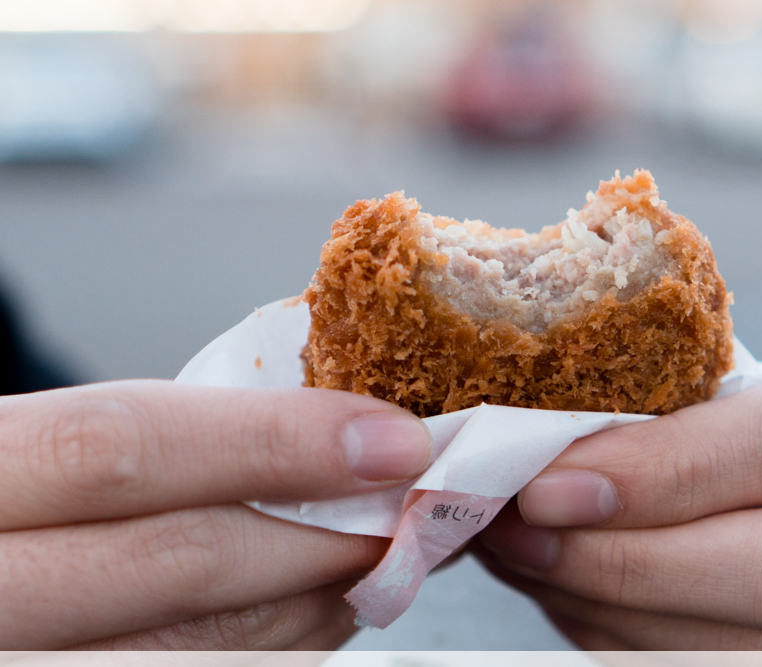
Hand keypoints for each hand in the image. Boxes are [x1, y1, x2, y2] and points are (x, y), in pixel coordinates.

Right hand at [0, 380, 431, 648]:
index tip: (390, 439)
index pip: (118, 448)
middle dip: (319, 532)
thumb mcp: (39, 450)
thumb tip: (326, 431)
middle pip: (178, 559)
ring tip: (372, 560)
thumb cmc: (14, 504)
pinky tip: (313, 617)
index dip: (274, 441)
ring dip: (312, 601)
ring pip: (197, 647)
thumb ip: (153, 443)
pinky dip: (275, 653)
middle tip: (406, 510)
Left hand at [476, 324, 761, 648]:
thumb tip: (522, 456)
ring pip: (761, 649)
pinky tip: (579, 605)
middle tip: (516, 536)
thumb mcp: (751, 379)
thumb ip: (669, 411)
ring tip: (529, 566)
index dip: (663, 474)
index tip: (547, 487)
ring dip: (615, 615)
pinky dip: (638, 645)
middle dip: (624, 564)